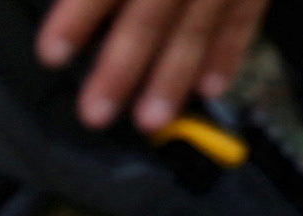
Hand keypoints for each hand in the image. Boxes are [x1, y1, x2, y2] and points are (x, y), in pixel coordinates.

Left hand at [29, 0, 269, 130]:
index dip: (81, 14)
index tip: (53, 51)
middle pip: (155, 4)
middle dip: (124, 61)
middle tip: (96, 109)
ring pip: (202, 17)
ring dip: (176, 72)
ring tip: (151, 117)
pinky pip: (248, 10)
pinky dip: (231, 49)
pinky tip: (211, 85)